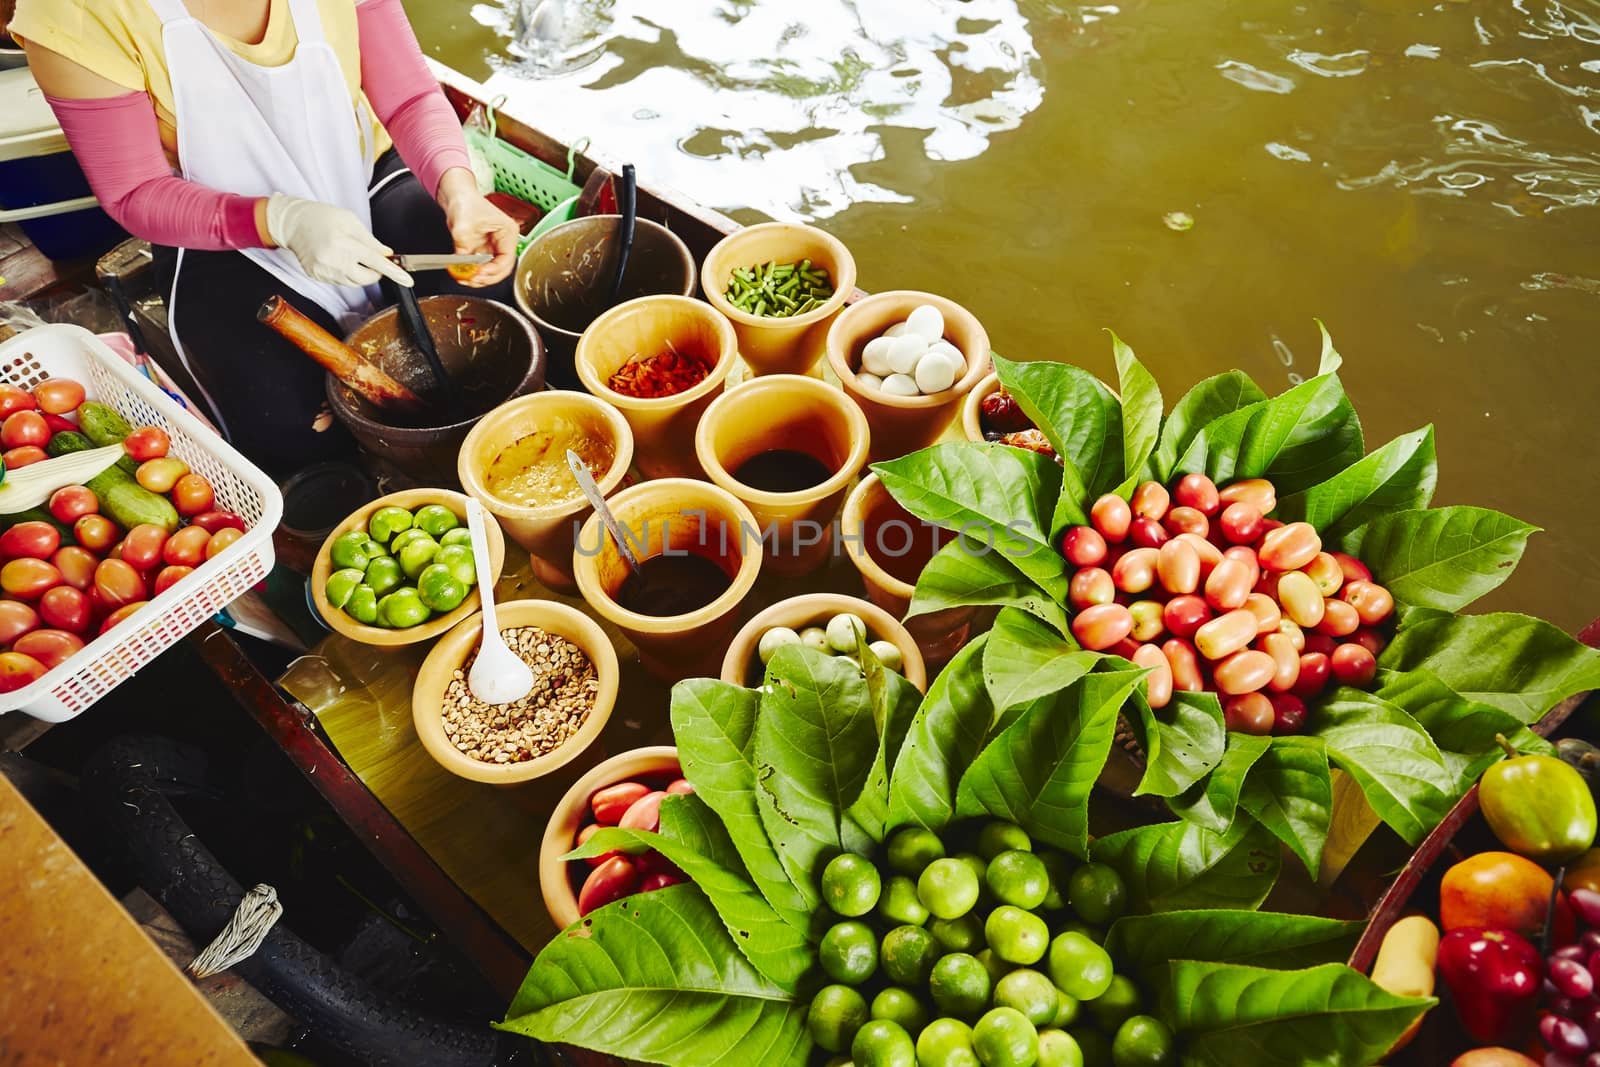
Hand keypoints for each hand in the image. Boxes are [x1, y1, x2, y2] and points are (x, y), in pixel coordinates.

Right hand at [264, 194, 412, 288]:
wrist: (292, 222)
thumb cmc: (321, 217)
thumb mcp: (350, 221)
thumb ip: (370, 240)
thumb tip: (387, 255)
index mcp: (344, 244)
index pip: (376, 262)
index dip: (394, 272)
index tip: (408, 280)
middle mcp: (333, 261)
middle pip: (366, 279)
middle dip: (374, 272)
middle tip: (369, 258)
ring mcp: (323, 271)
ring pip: (353, 282)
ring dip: (359, 272)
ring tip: (348, 254)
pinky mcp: (316, 276)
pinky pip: (339, 281)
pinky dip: (345, 273)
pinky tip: (337, 259)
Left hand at [436, 169, 518, 286]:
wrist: (457, 196)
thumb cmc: (466, 202)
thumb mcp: (463, 223)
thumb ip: (462, 244)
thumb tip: (462, 262)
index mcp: (507, 232)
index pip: (507, 259)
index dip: (493, 270)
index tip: (479, 274)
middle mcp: (503, 242)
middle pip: (501, 269)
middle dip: (486, 278)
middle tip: (472, 280)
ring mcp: (493, 247)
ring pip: (492, 271)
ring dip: (479, 278)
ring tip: (466, 279)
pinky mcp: (483, 250)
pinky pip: (481, 267)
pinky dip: (473, 273)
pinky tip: (463, 274)